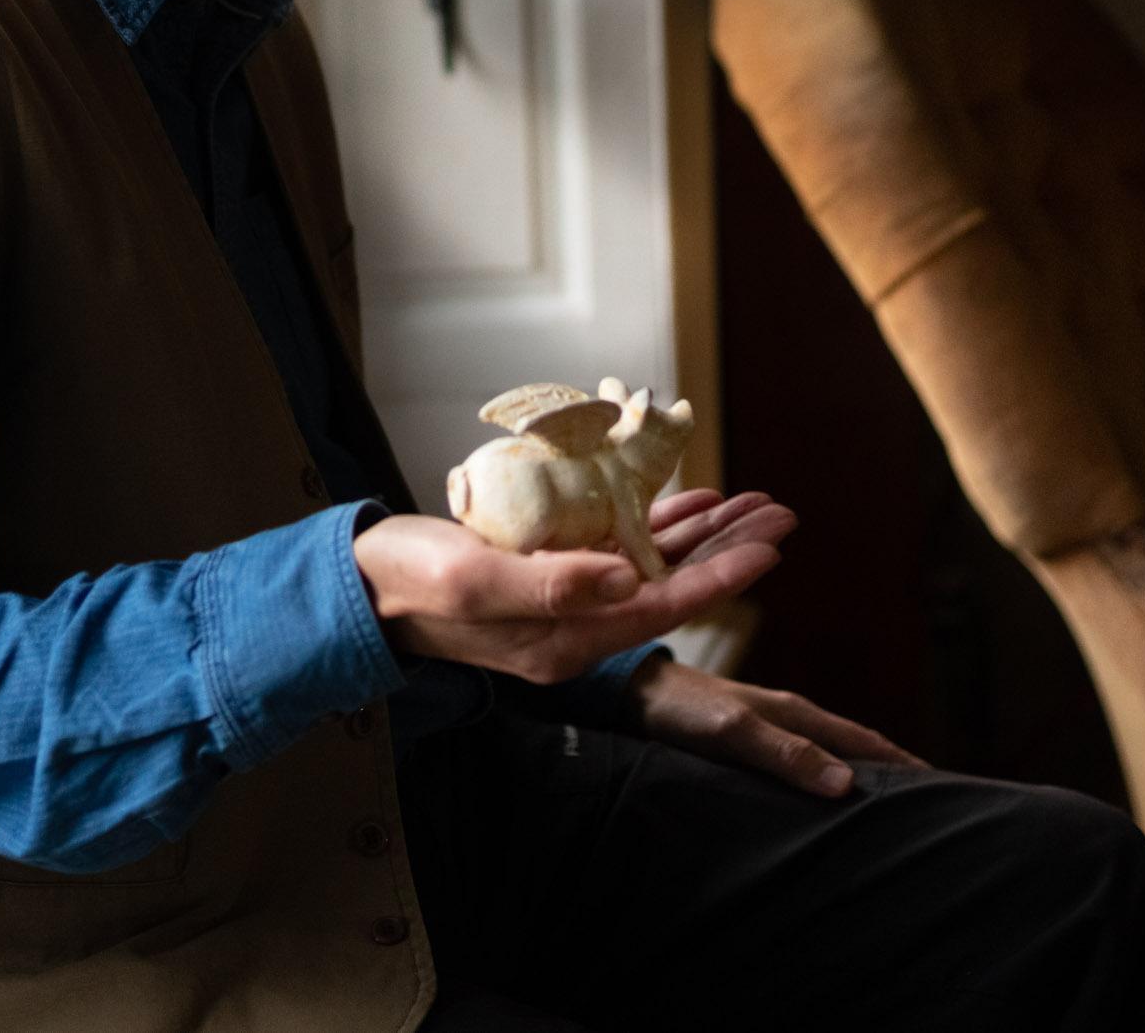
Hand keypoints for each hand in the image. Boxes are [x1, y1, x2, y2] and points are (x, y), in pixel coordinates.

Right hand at [352, 489, 792, 686]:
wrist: (360, 584)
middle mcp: (573, 628)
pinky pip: (616, 554)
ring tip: (754, 504)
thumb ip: (551, 583)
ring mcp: (563, 605)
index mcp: (563, 640)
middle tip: (784, 515)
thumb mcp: (476, 579)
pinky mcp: (548, 579)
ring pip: (651, 569)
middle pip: (670, 588)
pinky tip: (686, 503)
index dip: (720, 577)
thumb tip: (629, 580)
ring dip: (702, 535)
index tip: (770, 548)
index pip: (660, 608)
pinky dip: (653, 528)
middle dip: (729, 552)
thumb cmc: (410, 578)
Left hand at [625, 658, 925, 796]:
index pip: (866, 740)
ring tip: (887, 810)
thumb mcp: (733, 733)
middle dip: (893, 772)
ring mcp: (769, 725)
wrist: (630, 693)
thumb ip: (785, 754)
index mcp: (796, 713)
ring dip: (859, 776)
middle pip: (855, 746)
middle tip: (932, 808)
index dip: (904, 764)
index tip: (946, 789)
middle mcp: (789, 716)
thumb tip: (845, 785)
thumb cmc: (681, 711)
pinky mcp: (746, 740)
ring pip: (828, 754)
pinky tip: (823, 799)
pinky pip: (800, 761)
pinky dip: (824, 779)